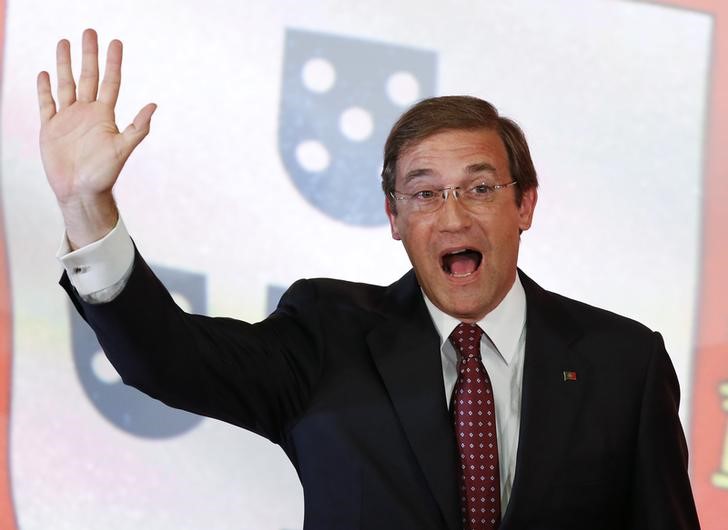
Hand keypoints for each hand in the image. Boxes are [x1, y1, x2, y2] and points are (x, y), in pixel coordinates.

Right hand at [37, 28, 155, 247]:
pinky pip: (47, 103)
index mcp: (105, 116)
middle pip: (88, 76)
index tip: (115, 42)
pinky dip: (44, 89)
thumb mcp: (123, 149)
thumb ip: (137, 128)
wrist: (81, 192)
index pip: (110, 82)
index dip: (113, 62)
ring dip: (64, 64)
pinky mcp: (51, 128)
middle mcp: (87, 113)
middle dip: (88, 54)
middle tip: (89, 31)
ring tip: (63, 42)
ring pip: (66, 84)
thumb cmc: (104, 175)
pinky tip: (44, 73)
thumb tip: (154, 106)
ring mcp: (68, 119)